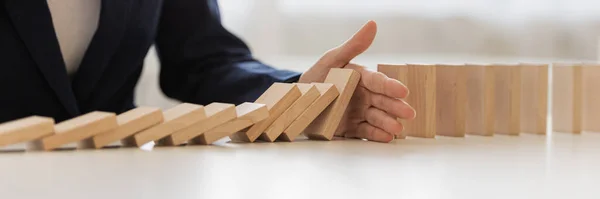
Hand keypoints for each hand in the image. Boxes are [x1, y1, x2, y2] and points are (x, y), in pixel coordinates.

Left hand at [299, 21, 415, 142]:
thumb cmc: (317, 76)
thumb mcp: (332, 59)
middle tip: (408, 113)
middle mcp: (364, 95)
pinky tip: (386, 137)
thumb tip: (372, 25)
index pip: (378, 81)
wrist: (298, 101)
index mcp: (361, 77)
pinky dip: (376, 135)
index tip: (402, 91)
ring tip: (397, 129)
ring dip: (388, 122)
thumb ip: (353, 46)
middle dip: (396, 107)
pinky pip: (365, 132)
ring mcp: (359, 112)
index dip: (390, 86)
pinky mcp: (351, 128)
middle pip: (383, 101)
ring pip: (377, 117)